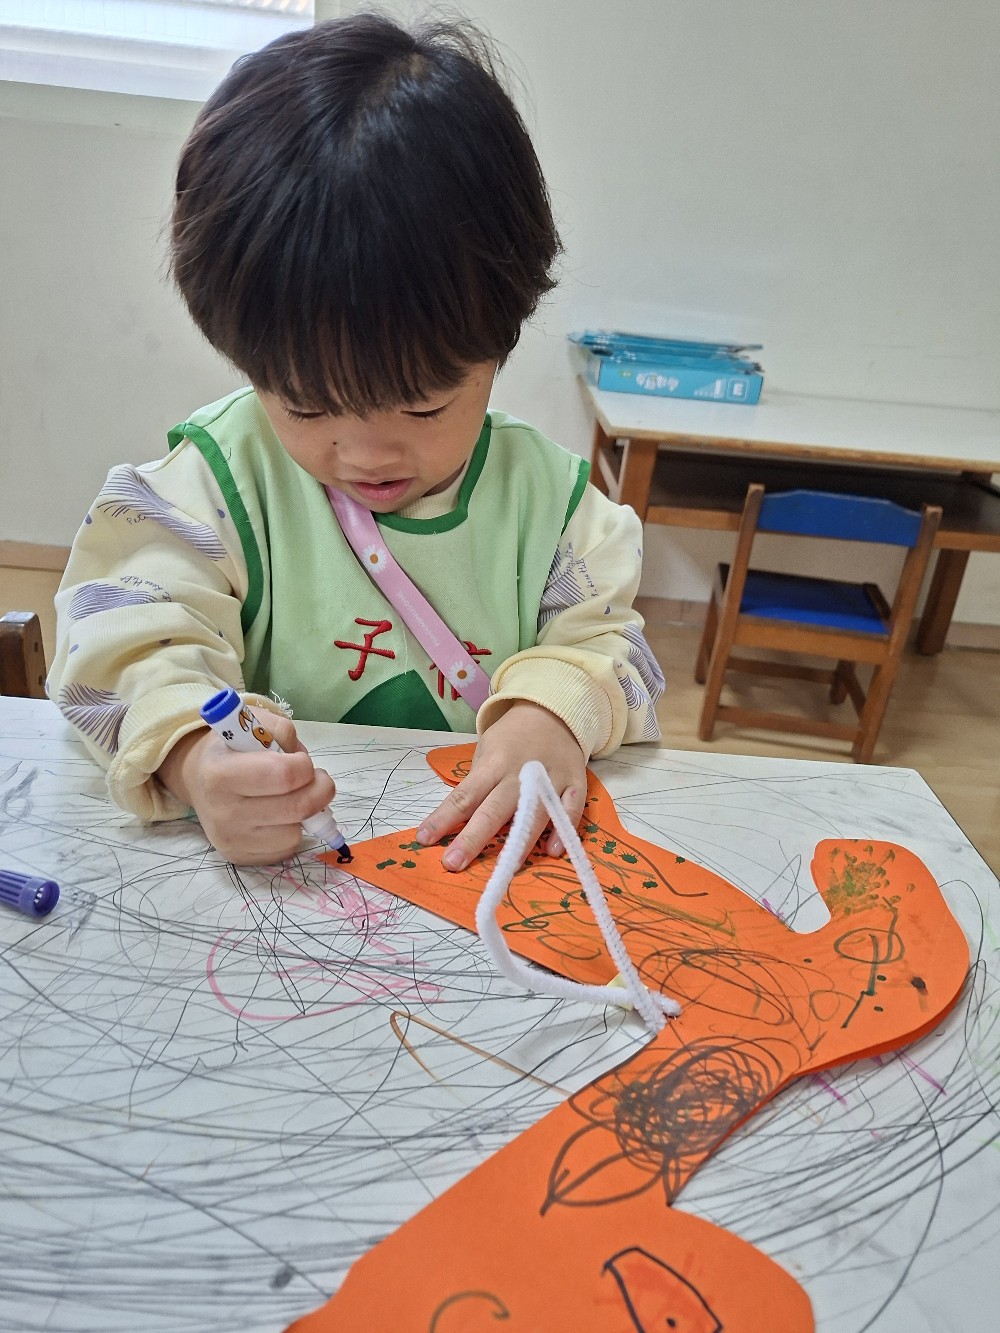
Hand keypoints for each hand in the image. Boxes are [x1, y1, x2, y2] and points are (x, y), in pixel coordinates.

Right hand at [156, 713, 336, 864]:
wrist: (200, 779)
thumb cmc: (233, 748)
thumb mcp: (251, 723)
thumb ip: (279, 730)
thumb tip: (300, 756)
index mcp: (220, 772)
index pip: (283, 775)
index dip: (304, 765)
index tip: (301, 759)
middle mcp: (221, 811)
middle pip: (296, 808)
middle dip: (320, 790)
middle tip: (317, 779)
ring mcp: (230, 839)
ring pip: (295, 833)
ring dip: (306, 813)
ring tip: (292, 796)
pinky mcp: (239, 858)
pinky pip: (286, 849)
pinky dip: (292, 830)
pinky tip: (279, 815)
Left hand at [416, 702, 586, 871]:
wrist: (553, 711)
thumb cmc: (512, 737)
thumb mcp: (486, 750)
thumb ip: (477, 783)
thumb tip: (457, 821)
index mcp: (493, 764)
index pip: (464, 795)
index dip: (444, 818)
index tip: (424, 839)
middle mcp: (519, 774)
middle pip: (494, 810)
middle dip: (472, 838)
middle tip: (453, 863)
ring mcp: (550, 778)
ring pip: (533, 813)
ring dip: (519, 842)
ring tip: (504, 869)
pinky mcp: (575, 783)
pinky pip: (571, 809)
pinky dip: (563, 829)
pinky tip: (552, 850)